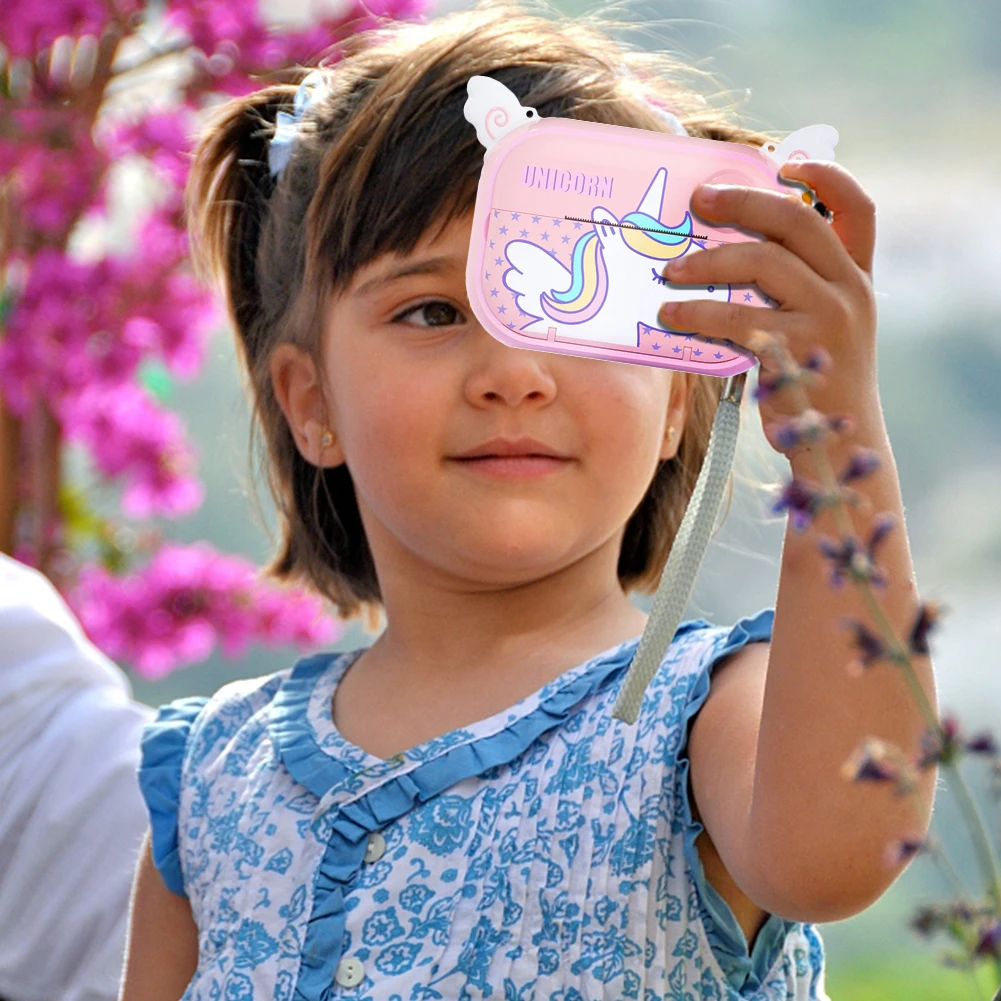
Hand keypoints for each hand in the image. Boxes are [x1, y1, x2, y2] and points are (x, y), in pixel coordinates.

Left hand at [656, 162, 879, 451]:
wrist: (838, 444)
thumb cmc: (814, 380)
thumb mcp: (822, 326)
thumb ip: (794, 286)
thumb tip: (725, 248)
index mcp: (857, 277)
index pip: (858, 209)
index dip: (827, 176)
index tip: (786, 163)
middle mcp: (850, 291)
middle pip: (798, 222)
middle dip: (743, 203)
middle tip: (697, 202)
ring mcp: (828, 320)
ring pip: (764, 263)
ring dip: (709, 261)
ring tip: (669, 269)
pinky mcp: (797, 352)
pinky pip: (739, 318)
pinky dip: (699, 313)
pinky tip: (670, 316)